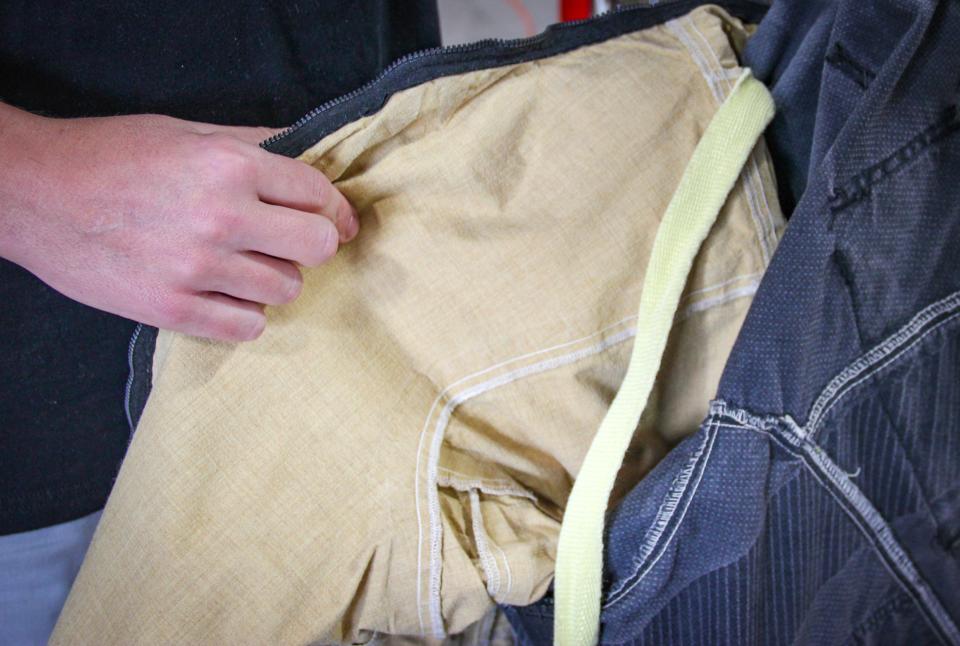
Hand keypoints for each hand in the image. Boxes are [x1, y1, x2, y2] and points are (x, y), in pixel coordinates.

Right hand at [0, 103, 357, 340]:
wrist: (33, 192)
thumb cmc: (111, 155)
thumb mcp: (187, 131)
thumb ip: (255, 144)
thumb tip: (312, 154)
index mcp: (230, 165)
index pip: (320, 195)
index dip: (337, 210)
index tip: (338, 222)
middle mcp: (222, 216)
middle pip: (318, 247)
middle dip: (313, 244)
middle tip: (292, 243)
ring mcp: (197, 268)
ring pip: (287, 289)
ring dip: (275, 279)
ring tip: (245, 266)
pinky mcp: (172, 309)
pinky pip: (248, 327)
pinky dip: (245, 314)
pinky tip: (225, 296)